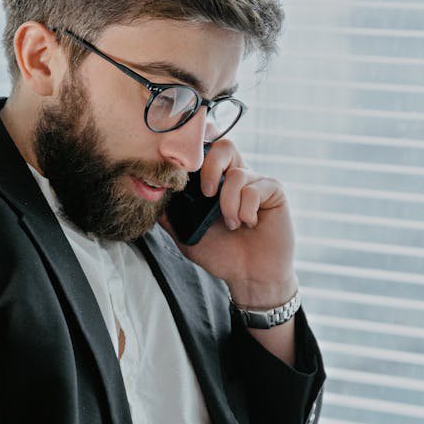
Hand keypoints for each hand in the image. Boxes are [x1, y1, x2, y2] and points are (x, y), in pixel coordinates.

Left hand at [158, 138, 295, 304]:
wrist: (249, 277)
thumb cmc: (222, 254)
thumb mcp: (186, 234)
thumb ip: (169, 214)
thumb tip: (149, 195)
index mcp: (217, 182)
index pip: (207, 151)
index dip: (198, 149)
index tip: (187, 167)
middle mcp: (237, 177)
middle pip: (224, 146)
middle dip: (210, 167)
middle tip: (206, 194)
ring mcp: (257, 183)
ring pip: (237, 174)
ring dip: (229, 204)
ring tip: (232, 225)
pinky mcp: (274, 192)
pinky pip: (255, 189)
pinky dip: (246, 210)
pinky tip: (249, 224)